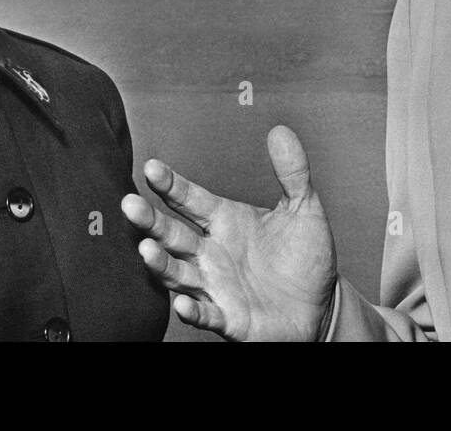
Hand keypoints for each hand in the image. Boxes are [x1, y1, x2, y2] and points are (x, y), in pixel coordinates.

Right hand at [121, 124, 337, 340]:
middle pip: (172, 234)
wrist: (321, 306)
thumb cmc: (304, 257)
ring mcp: (217, 286)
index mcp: (224, 221)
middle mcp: (212, 252)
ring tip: (145, 249)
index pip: (190, 199)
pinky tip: (182, 303)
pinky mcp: (231, 318)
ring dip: (161, 263)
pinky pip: (207, 315)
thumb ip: (292, 171)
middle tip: (129, 203)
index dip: (171, 184)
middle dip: (150, 221)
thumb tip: (281, 131)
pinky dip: (192, 310)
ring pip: (179, 273)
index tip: (152, 167)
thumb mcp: (303, 208)